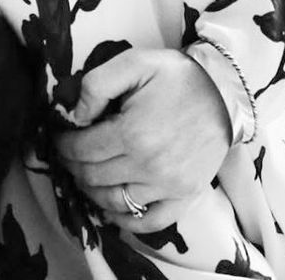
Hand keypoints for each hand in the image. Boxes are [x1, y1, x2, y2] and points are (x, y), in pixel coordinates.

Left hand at [54, 49, 230, 230]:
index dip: (63, 146)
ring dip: (93, 192)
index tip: (59, 139)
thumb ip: (96, 85)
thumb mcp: (133, 63)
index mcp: (132, 133)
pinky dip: (127, 221)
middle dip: (73, 167)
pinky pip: (151, 221)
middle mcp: (148, 166)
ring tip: (86, 177)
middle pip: (94, 177)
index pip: (81, 150)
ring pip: (115, 201)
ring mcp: (168, 186)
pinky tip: (111, 210)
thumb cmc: (177, 76)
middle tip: (69, 156)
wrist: (225, 92)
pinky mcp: (186, 196)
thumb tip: (76, 116)